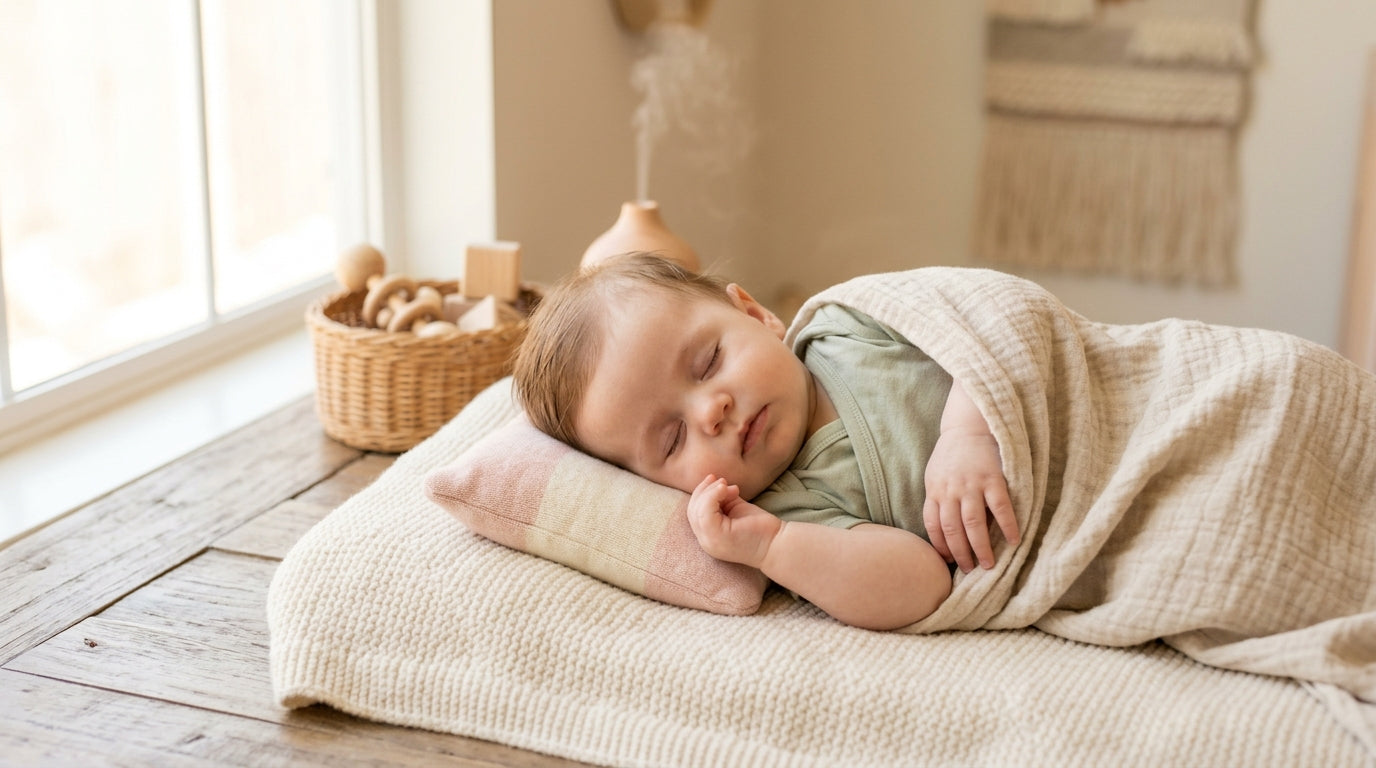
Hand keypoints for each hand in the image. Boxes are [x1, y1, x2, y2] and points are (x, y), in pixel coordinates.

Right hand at [686, 474, 781, 567]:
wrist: (777, 544)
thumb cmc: (760, 527)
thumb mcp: (736, 509)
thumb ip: (723, 499)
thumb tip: (718, 483)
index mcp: (709, 536)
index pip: (694, 513)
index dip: (702, 494)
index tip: (718, 481)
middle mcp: (706, 542)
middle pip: (692, 511)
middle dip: (704, 491)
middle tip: (722, 481)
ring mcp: (710, 542)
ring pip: (697, 511)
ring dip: (710, 492)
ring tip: (726, 486)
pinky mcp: (718, 537)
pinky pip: (705, 513)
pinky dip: (712, 496)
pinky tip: (725, 489)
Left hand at [922, 430, 1018, 571]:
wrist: (967, 426)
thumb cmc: (950, 455)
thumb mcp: (935, 476)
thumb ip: (938, 499)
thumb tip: (944, 530)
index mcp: (935, 491)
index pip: (933, 526)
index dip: (940, 546)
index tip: (949, 561)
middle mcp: (951, 491)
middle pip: (953, 530)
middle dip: (960, 554)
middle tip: (970, 570)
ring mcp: (972, 485)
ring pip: (973, 524)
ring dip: (980, 547)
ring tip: (988, 565)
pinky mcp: (993, 479)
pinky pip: (1000, 508)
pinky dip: (1007, 526)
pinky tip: (1013, 540)